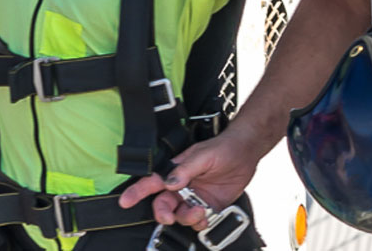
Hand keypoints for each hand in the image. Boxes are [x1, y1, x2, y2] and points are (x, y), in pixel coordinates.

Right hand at [117, 126, 262, 228]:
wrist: (246, 153)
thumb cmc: (222, 147)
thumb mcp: (203, 155)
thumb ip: (185, 169)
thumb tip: (170, 183)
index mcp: (176, 170)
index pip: (151, 182)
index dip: (136, 192)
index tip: (125, 201)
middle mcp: (182, 186)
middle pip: (163, 205)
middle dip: (163, 214)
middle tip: (169, 216)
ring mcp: (194, 198)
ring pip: (180, 216)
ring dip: (186, 218)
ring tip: (199, 211)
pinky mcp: (208, 207)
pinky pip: (198, 222)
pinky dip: (200, 223)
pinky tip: (206, 216)